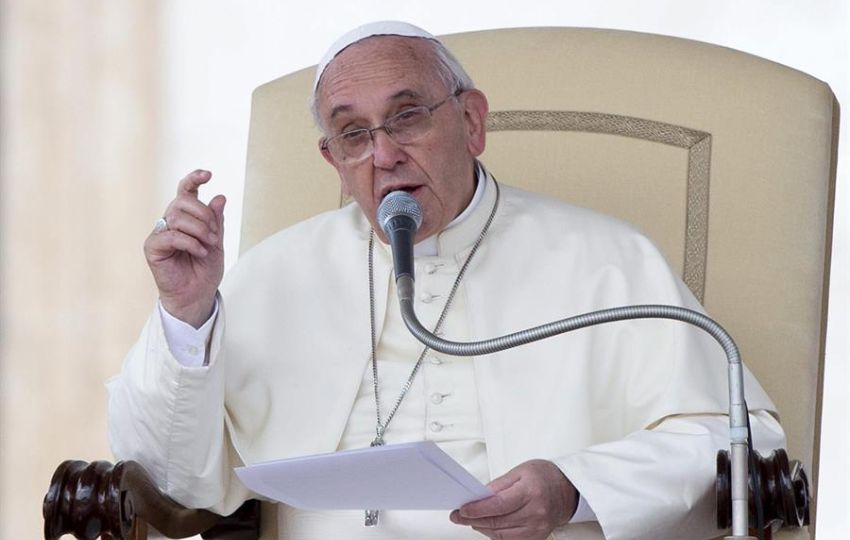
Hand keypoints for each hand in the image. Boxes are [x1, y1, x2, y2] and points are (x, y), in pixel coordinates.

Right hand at [144, 169, 224, 326]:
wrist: (197, 295)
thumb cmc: (205, 270)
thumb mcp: (216, 242)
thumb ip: (216, 221)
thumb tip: (219, 197)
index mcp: (186, 217)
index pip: (185, 191)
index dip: (193, 179)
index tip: (208, 174)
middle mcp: (170, 222)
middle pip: (182, 201)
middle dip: (204, 215)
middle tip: (215, 236)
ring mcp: (160, 233)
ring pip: (177, 217)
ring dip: (199, 230)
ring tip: (209, 246)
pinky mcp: (153, 247)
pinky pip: (170, 235)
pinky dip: (189, 242)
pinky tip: (199, 252)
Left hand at [450, 459, 577, 539]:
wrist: (568, 489)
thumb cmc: (545, 476)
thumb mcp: (520, 471)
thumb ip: (498, 484)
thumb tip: (479, 495)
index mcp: (531, 491)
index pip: (499, 505)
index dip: (478, 509)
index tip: (463, 510)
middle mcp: (536, 512)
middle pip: (498, 521)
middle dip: (474, 519)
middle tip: (459, 516)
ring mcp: (537, 528)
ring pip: (501, 534)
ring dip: (482, 528)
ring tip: (471, 520)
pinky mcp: (537, 537)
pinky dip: (495, 534)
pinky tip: (487, 526)